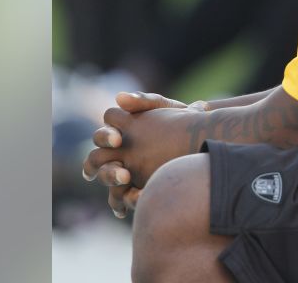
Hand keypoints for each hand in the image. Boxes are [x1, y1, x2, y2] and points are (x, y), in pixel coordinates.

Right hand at [82, 92, 193, 216]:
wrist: (201, 140)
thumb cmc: (180, 121)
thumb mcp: (166, 107)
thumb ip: (144, 100)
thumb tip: (119, 97)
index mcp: (118, 131)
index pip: (102, 134)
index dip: (106, 136)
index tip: (118, 140)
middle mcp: (116, 153)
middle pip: (96, 160)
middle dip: (105, 166)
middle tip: (123, 172)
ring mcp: (123, 171)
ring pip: (107, 179)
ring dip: (113, 181)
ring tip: (128, 182)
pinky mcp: (134, 188)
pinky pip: (123, 198)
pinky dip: (128, 200)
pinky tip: (141, 199)